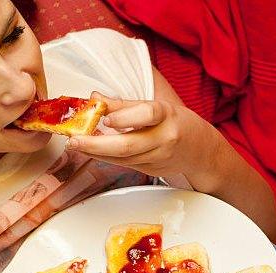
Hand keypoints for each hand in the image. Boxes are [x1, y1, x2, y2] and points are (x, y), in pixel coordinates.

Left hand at [66, 92, 220, 180]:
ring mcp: (159, 158)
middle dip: (97, 144)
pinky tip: (92, 152)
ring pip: (123, 158)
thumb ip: (125, 105)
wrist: (201, 151)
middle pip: (128, 145)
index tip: (105, 118)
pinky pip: (125, 164)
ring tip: (76, 145)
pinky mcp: (153, 170)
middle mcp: (165, 138)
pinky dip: (106, 158)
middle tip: (74, 140)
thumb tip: (95, 99)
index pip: (147, 114)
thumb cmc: (177, 123)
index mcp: (168, 116)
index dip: (125, 117)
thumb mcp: (157, 106)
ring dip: (96, 152)